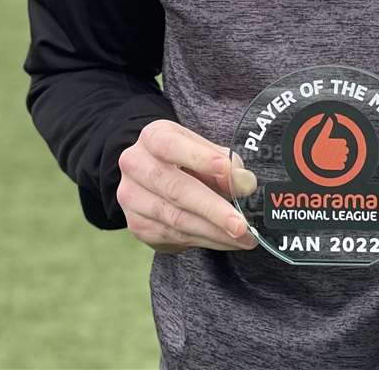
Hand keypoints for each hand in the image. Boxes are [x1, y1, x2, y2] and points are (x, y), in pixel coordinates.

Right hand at [117, 119, 258, 253]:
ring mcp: (132, 197)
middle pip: (176, 189)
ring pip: (176, 219)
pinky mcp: (138, 225)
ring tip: (244, 238)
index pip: (172, 146)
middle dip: (213, 209)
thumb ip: (227, 164)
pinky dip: (206, 240)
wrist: (155, 178)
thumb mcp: (206, 151)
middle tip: (241, 224)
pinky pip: (175, 237)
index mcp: (153, 137)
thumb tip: (245, 184)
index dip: (200, 157)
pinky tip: (227, 241)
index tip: (226, 169)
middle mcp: (135, 165)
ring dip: (214, 232)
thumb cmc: (188, 159)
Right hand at [310, 114, 349, 171]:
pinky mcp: (334, 167)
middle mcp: (333, 151)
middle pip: (346, 150)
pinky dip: (340, 165)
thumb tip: (330, 116)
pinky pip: (342, 166)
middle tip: (336, 151)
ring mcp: (334, 159)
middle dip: (343, 150)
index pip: (343, 142)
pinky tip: (336, 163)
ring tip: (336, 157)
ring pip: (344, 158)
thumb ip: (327, 127)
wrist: (313, 160)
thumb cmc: (318, 146)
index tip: (336, 144)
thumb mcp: (322, 136)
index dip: (341, 143)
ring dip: (342, 157)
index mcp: (331, 143)